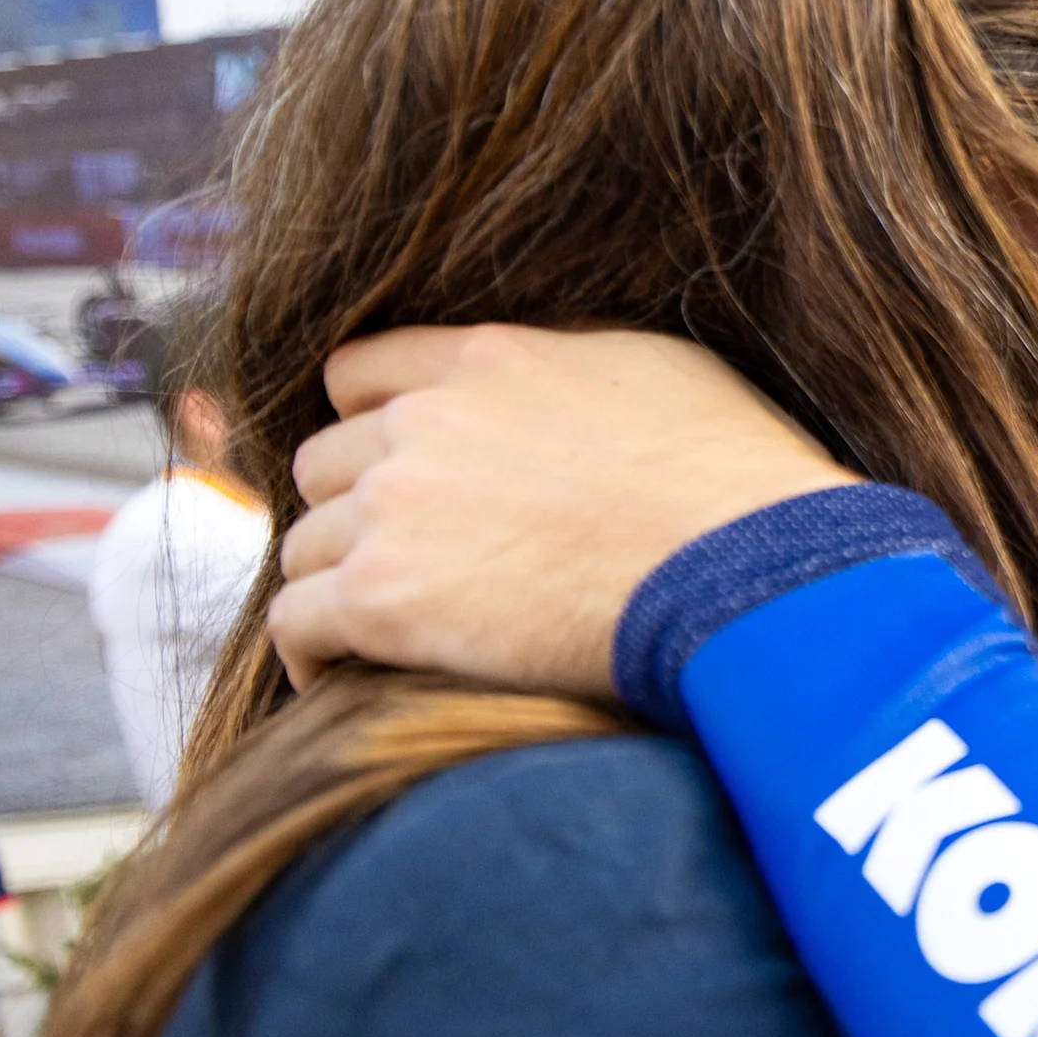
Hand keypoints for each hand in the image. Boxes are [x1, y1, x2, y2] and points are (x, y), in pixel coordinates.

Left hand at [271, 328, 856, 693]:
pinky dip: (309, 652)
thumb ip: (577, 366)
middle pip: (324, 463)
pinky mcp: (383, 600)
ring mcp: (395, 510)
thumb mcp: (666, 375)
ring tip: (378, 632)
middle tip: (404, 560)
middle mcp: (425, 423)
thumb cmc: (738, 482)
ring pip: (307, 545)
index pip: (360, 373)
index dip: (372, 423)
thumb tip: (573, 386)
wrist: (742, 572)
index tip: (398, 468)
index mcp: (487, 361)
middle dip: (354, 509)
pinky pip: (295, 623)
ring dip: (340, 583)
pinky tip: (334, 675)